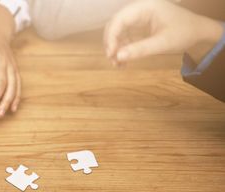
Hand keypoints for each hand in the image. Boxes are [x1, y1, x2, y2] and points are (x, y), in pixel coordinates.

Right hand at [104, 0, 223, 64]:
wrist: (199, 31)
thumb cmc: (184, 33)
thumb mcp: (162, 43)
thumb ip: (140, 49)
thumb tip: (117, 57)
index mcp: (146, 7)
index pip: (120, 20)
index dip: (112, 37)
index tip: (111, 55)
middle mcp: (139, 8)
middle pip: (115, 23)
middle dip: (111, 42)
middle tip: (112, 60)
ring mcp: (139, 15)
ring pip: (118, 29)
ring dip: (115, 46)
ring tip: (117, 64)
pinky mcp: (140, 23)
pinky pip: (125, 34)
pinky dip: (122, 47)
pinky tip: (123, 60)